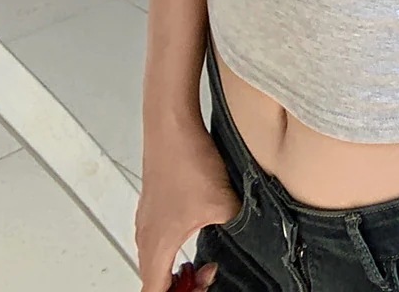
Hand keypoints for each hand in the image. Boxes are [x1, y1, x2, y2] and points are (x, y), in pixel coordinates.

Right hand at [136, 127, 243, 291]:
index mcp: (157, 245)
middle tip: (206, 277)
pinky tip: (197, 231)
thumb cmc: (187, 160)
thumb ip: (238, 229)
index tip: (202, 286)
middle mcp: (145, 235)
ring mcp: (146, 218)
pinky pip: (158, 239)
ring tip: (203, 260)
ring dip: (177, 267)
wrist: (172, 124)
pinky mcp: (152, 202)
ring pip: (155, 260)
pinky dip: (174, 247)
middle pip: (154, 281)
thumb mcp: (224, 204)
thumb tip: (253, 238)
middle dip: (181, 287)